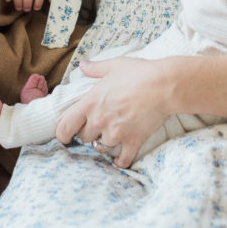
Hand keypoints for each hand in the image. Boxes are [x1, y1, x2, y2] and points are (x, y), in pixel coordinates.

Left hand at [55, 57, 169, 168]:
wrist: (163, 85)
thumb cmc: (139, 72)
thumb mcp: (114, 65)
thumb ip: (95, 68)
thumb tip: (83, 65)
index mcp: (91, 102)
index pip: (65, 126)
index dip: (62, 133)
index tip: (65, 136)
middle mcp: (99, 120)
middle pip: (84, 137)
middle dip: (89, 132)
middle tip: (98, 126)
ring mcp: (116, 133)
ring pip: (102, 147)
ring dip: (106, 143)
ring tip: (113, 135)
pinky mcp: (132, 141)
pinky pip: (122, 160)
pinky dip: (121, 162)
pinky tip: (120, 160)